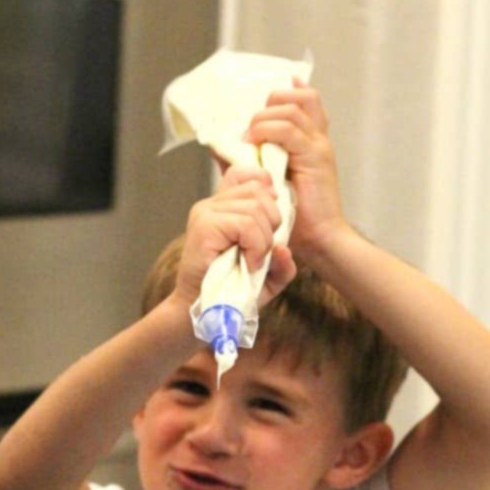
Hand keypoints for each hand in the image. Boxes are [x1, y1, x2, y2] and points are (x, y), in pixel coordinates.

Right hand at [170, 166, 287, 308]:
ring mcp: (206, 212)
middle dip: (272, 224)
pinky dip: (256, 246)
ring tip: (253, 262)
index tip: (271, 222)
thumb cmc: (233, 295)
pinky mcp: (205, 225)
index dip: (265, 188)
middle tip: (262, 253)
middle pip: (258, 191)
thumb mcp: (267, 279)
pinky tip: (249, 264)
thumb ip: (282, 264)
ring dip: (264, 240)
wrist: (204, 314)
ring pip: (255, 208)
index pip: (245, 174)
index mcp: (223, 208)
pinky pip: (246, 224)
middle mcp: (212, 204)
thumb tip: (285, 248)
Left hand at [244, 82, 347, 261]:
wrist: (319, 240)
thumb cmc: (296, 220)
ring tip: (251, 135)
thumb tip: (219, 146)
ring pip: (293, 107)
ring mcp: (319, 146)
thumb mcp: (267, 183)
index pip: (307, 102)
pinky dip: (268, 130)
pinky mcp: (315, 158)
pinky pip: (289, 130)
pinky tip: (254, 142)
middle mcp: (318, 140)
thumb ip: (247, 163)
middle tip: (253, 125)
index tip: (263, 103)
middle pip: (303, 96)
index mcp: (312, 143)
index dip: (287, 92)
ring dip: (265, 117)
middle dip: (272, 103)